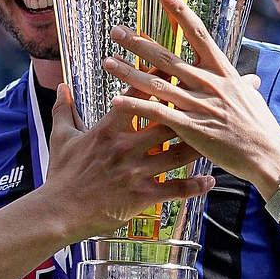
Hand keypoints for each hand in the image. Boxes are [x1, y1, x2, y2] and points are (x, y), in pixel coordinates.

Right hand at [43, 82, 213, 239]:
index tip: (178, 66)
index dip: (158, 79)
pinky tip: (210, 181)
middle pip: (167, 122)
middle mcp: (126, 147)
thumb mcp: (60, 137)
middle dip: (191, 109)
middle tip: (213, 98)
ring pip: (176, 155)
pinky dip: (194, 186)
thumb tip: (61, 86)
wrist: (58, 212)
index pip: (137, 96)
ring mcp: (135, 172)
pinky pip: (173, 190)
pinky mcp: (141, 196)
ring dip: (200, 146)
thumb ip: (64, 109)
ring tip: (220, 138)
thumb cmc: (60, 174)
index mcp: (108, 128)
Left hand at [103, 0, 279, 189]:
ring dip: (128, 72)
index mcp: (223, 71)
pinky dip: (135, 106)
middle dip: (138, 42)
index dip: (180, 11)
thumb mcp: (250, 98)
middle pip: (167, 57)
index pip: (198, 33)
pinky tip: (115, 100)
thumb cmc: (259, 127)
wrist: (268, 154)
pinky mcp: (191, 128)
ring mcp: (199, 105)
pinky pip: (156, 113)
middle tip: (116, 31)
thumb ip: (242, 86)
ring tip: (107, 62)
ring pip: (156, 84)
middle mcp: (209, 83)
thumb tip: (250, 79)